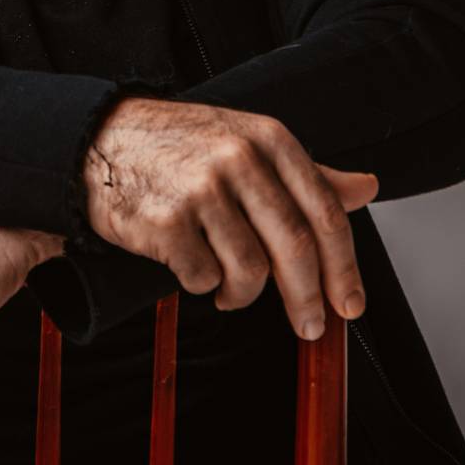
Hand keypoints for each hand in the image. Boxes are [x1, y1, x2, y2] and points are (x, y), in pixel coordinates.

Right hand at [83, 96, 378, 341]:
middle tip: (308, 326)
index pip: (324, 213)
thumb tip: (367, 188)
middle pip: (295, 248)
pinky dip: (202, 285)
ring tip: (226, 286)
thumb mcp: (247, 143)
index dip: (344, 267)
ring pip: (250, 270)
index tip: (350, 305)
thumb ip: (308, 173)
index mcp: (269, 138)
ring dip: (242, 293)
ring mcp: (202, 189)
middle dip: (307, 299)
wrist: (98, 138)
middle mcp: (240, 158)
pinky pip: (203, 278)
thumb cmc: (177, 145)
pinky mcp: (167, 220)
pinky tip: (191, 268)